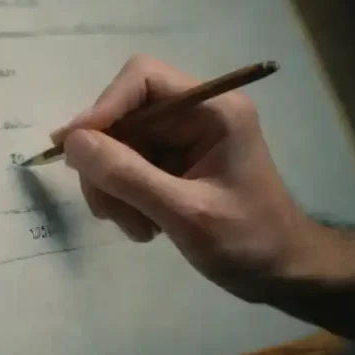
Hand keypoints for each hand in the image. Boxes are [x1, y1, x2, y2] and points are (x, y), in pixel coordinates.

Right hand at [51, 55, 317, 301]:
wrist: (282, 275)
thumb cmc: (249, 242)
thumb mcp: (186, 213)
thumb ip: (128, 176)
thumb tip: (72, 143)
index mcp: (213, 109)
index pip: (143, 79)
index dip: (103, 107)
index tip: (73, 148)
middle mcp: (195, 114)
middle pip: (122, 115)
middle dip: (106, 163)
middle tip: (107, 209)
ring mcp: (182, 139)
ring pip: (116, 145)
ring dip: (112, 188)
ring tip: (135, 227)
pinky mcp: (171, 164)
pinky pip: (125, 168)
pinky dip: (122, 198)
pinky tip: (143, 227)